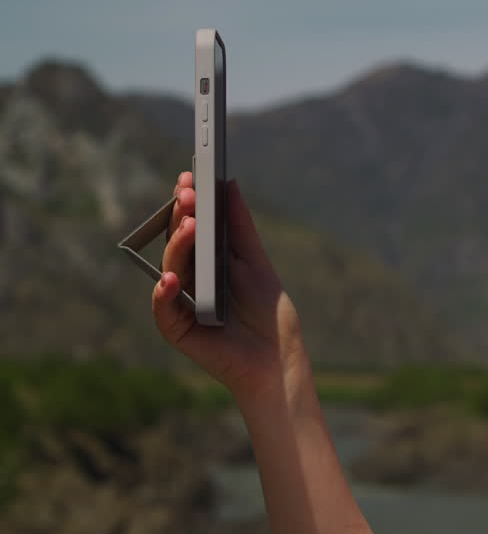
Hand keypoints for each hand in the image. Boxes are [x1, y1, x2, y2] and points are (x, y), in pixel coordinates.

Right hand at [152, 172, 306, 401]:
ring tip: (188, 225)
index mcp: (205, 261)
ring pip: (168, 269)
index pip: (190, 227)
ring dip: (176, 246)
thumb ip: (239, 227)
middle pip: (177, 243)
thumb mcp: (256, 262)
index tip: (191, 175)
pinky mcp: (177, 329)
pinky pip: (163, 308)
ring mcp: (180, 303)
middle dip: (180, 216)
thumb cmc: (269, 313)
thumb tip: (229, 184)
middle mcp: (187, 279)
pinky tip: (172, 279)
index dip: (187, 202)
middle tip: (187, 192)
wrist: (278, 358)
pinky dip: (165, 293)